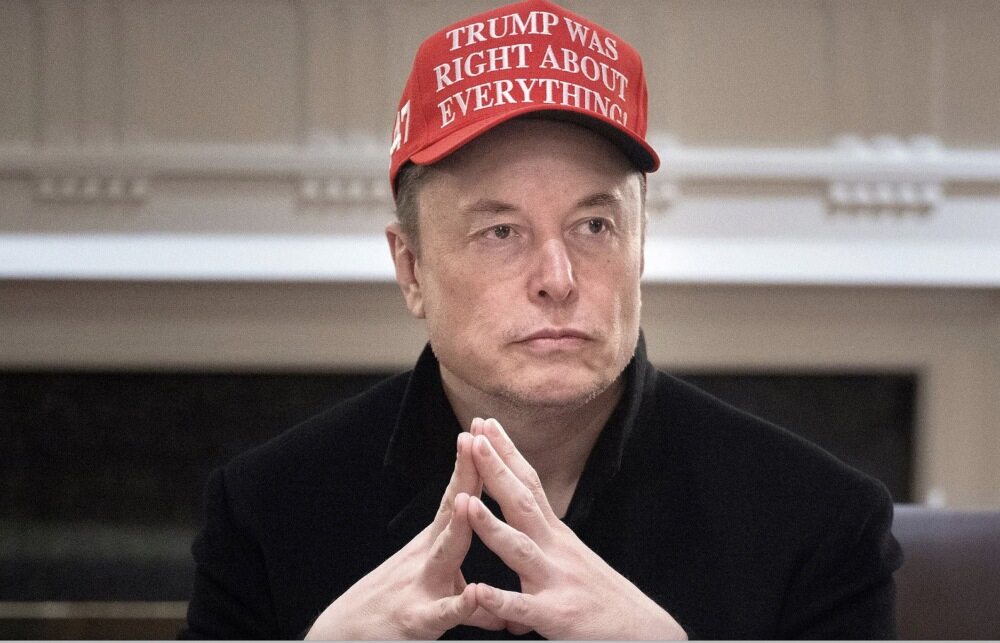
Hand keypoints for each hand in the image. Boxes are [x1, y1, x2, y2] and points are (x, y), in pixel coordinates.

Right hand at [305, 432, 503, 638]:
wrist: (340, 638)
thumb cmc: (392, 612)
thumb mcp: (430, 597)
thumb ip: (464, 600)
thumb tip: (493, 605)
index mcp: (433, 546)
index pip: (457, 497)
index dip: (471, 465)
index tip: (483, 430)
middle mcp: (427, 558)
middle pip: (452, 512)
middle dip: (467, 477)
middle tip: (477, 441)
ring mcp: (420, 586)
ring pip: (445, 554)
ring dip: (459, 528)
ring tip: (471, 501)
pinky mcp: (415, 620)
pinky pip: (441, 612)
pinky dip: (458, 604)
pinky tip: (474, 593)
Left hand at [466, 418, 687, 639]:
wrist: (643, 632)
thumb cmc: (599, 594)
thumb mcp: (570, 555)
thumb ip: (542, 535)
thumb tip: (522, 507)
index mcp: (555, 534)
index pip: (529, 483)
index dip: (507, 453)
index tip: (486, 423)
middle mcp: (556, 549)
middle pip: (522, 502)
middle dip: (496, 470)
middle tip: (474, 437)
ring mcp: (556, 581)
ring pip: (519, 549)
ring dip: (491, 526)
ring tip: (464, 502)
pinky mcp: (556, 616)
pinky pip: (523, 608)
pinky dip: (501, 599)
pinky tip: (478, 590)